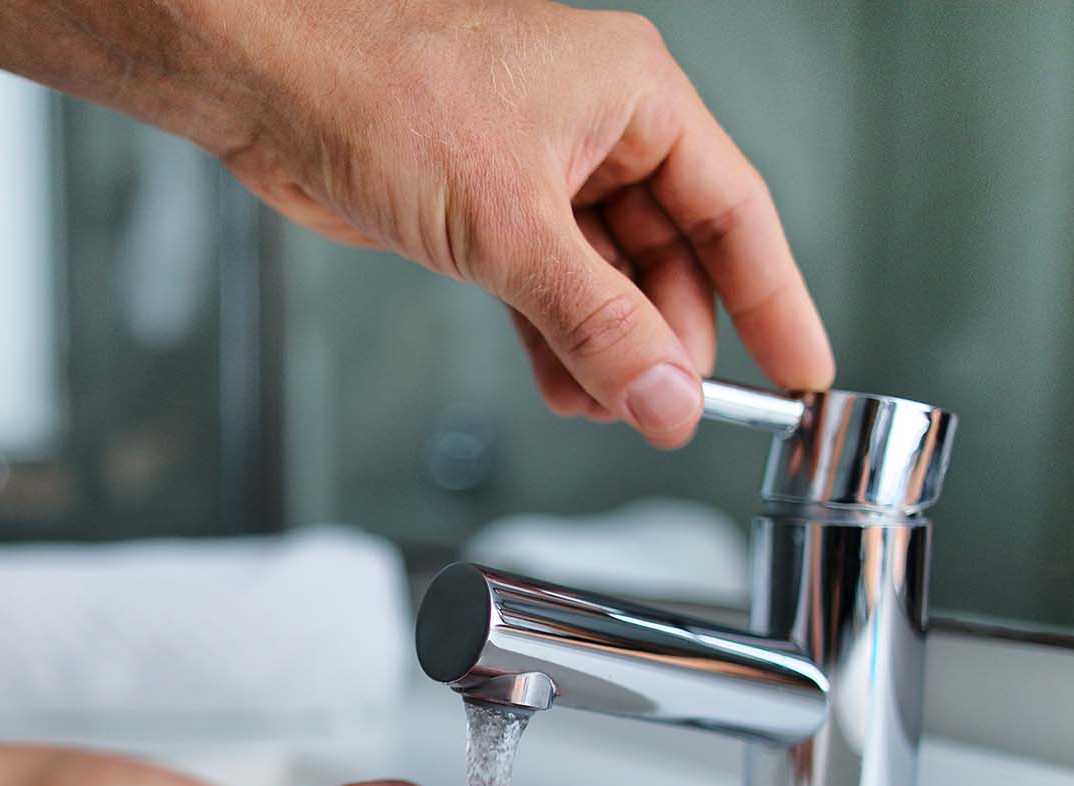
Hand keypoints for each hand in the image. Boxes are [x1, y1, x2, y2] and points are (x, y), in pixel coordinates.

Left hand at [217, 2, 833, 444]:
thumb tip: (662, 392)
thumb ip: (593, 321)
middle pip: (671, 255)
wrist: (272, 87)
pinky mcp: (483, 209)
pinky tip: (565, 387)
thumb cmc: (380, 90)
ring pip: (606, 280)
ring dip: (608, 352)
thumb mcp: (509, 225)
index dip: (773, 299)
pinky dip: (557, 341)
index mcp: (633, 96)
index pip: (735, 211)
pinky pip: (548, 289)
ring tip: (607, 409)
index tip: (801, 370)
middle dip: (668, 341)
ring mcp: (538, 170)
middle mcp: (594, 128)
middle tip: (667, 410)